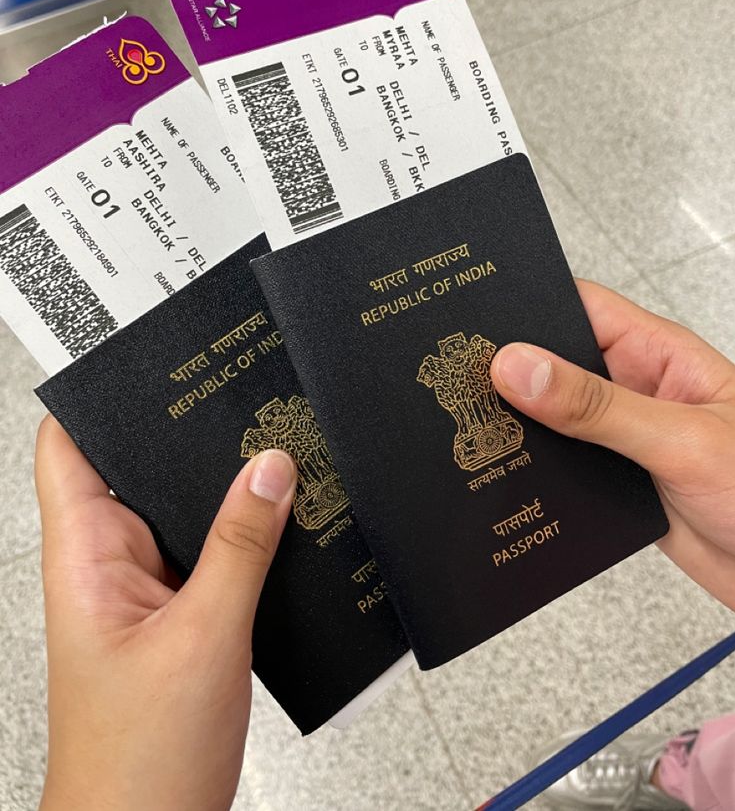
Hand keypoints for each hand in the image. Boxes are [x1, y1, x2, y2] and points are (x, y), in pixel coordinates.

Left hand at [35, 416, 295, 810]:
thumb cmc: (142, 759)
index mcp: (86, 556)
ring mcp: (146, 590)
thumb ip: (241, 547)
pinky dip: (245, 531)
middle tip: (244, 386)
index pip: (70, 448)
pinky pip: (212, 552)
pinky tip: (289, 516)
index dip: (97, 395)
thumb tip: (270, 464)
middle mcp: (110, 563)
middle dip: (186, 431)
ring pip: (182, 511)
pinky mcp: (180, 616)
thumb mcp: (205, 639)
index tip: (148, 349)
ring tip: (278, 439)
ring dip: (223, 484)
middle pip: (137, 468)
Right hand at [490, 280, 734, 611]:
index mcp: (658, 354)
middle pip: (558, 362)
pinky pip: (562, 466)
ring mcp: (624, 437)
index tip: (475, 318)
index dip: (529, 306)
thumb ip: (596, 406)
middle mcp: (636, 389)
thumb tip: (518, 368)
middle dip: (511, 369)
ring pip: (554, 418)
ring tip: (468, 425)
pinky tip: (504, 476)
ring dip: (520, 425)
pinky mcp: (616, 482)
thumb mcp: (679, 441)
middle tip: (456, 379)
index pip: (582, 307)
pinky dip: (534, 471)